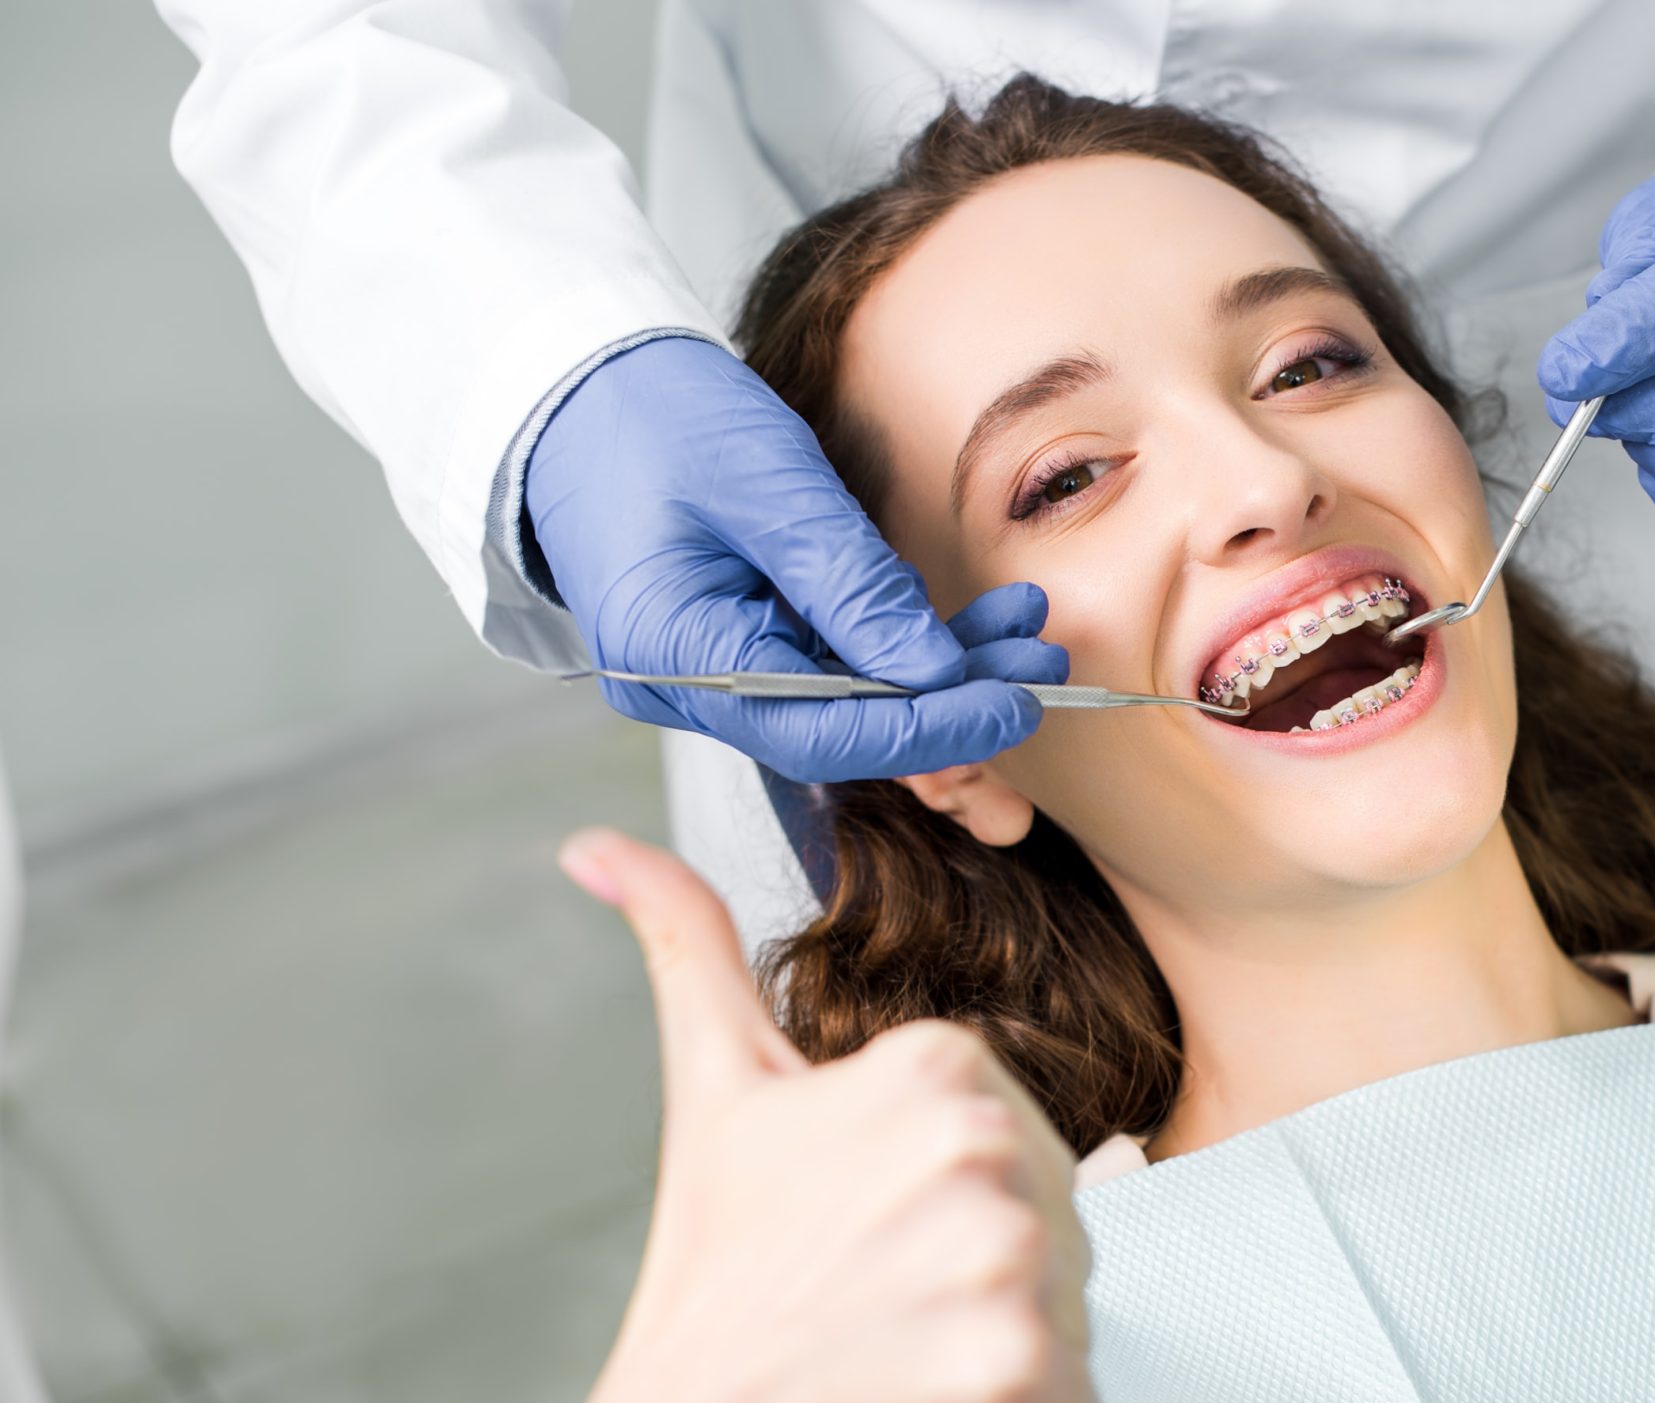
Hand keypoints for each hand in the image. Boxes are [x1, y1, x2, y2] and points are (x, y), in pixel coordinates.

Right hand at [527, 337, 1068, 781]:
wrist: (574, 383)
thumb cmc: (652, 412)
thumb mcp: (769, 483)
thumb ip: (852, 583)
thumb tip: (938, 673)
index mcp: (674, 655)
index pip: (826, 730)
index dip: (932, 727)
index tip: (1017, 703)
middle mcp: (685, 686)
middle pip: (842, 728)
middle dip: (950, 701)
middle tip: (1044, 661)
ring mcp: (706, 673)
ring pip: (844, 700)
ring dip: (937, 671)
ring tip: (1026, 625)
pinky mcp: (731, 646)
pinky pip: (825, 667)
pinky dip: (896, 646)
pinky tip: (968, 621)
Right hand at [528, 829, 1095, 1402]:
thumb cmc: (718, 1267)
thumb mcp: (714, 1088)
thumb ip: (686, 944)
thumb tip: (599, 845)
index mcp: (940, 1063)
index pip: (1013, 1133)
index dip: (943, 1193)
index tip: (860, 1224)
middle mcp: (990, 1146)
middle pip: (1058, 1216)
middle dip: (982, 1267)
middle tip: (875, 1297)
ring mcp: (1015, 1265)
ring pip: (1068, 1306)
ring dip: (998, 1345)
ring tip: (894, 1354)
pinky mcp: (1033, 1377)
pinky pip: (1075, 1401)